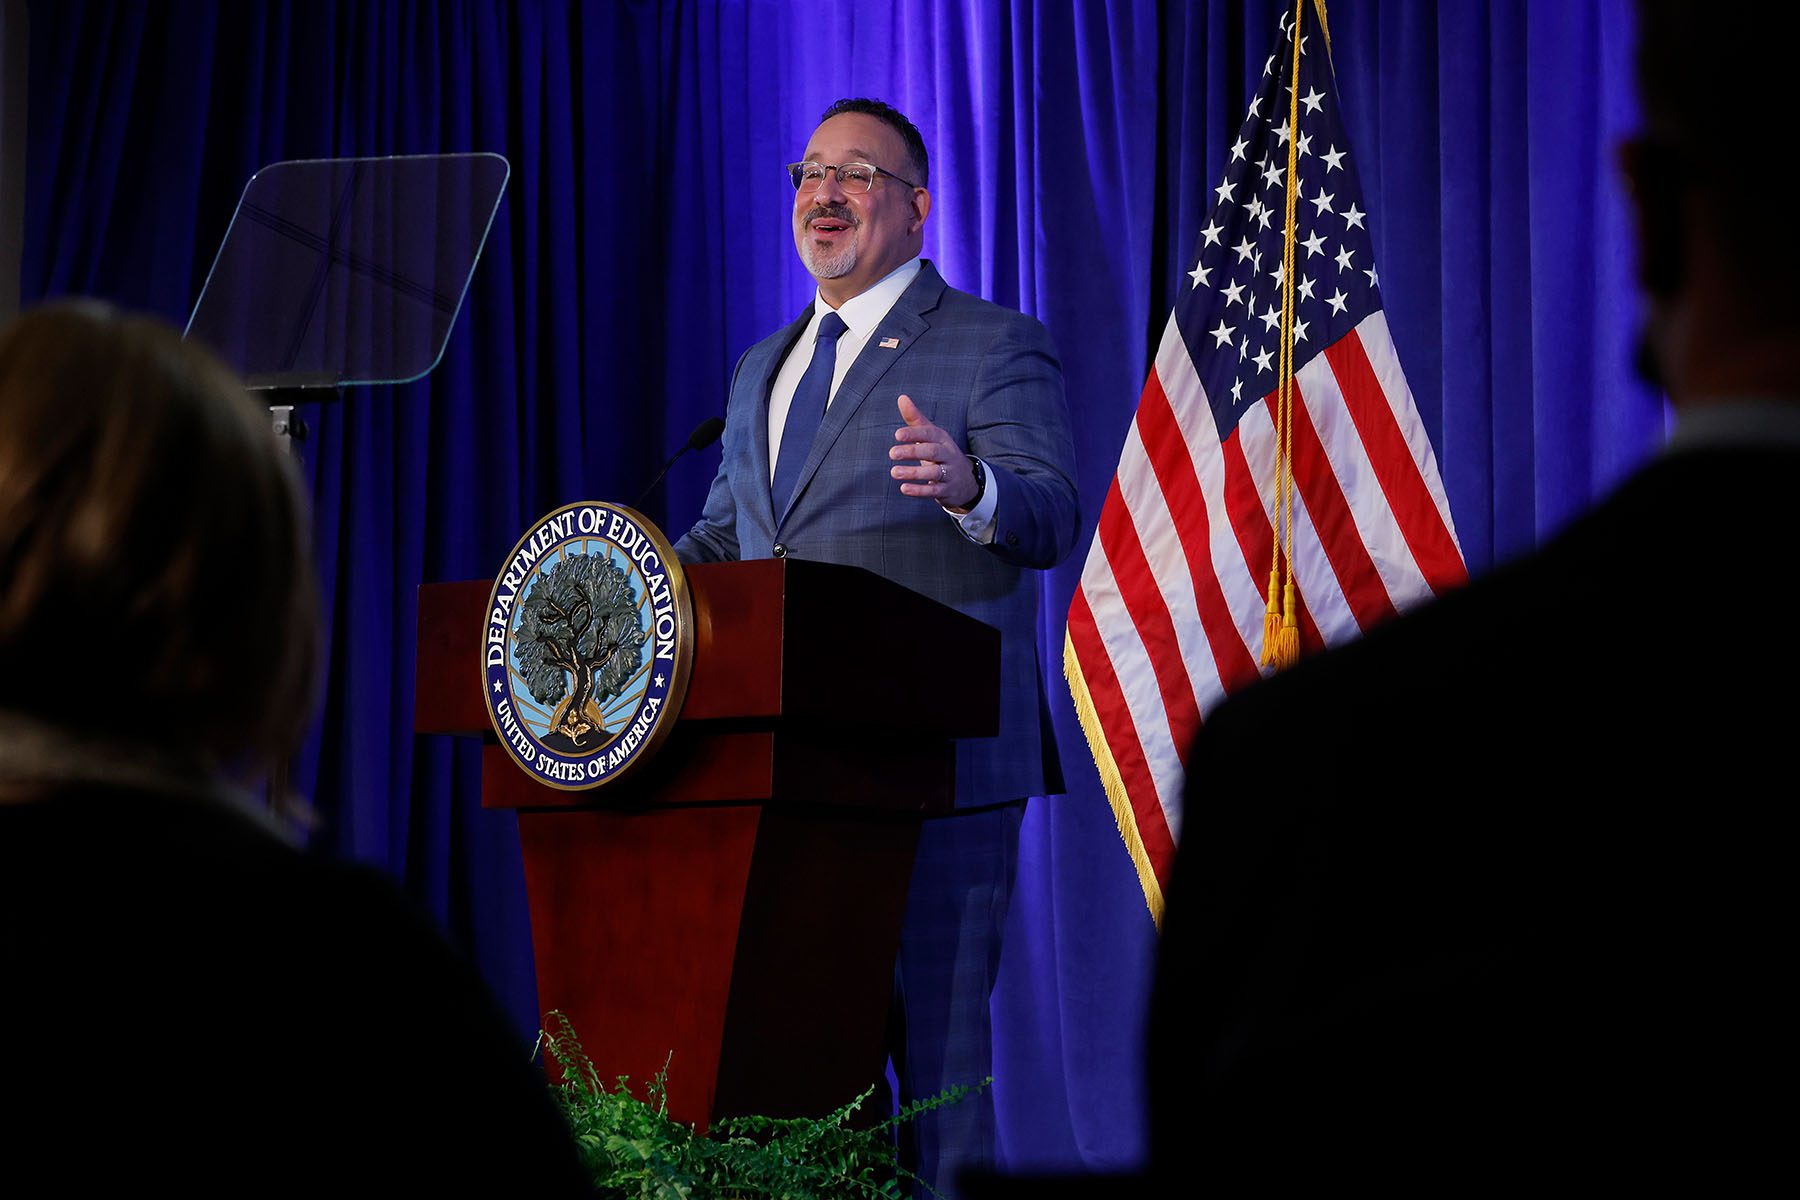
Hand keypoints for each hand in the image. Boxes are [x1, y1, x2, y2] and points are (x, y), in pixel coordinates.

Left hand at [890, 394, 977, 509]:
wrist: (966, 481)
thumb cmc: (941, 453)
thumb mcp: (931, 436)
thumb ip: (915, 419)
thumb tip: (901, 397)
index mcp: (942, 439)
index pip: (929, 433)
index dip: (914, 433)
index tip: (897, 435)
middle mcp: (948, 454)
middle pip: (932, 451)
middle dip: (912, 452)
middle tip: (892, 453)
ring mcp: (949, 473)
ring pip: (933, 472)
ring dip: (913, 473)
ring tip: (894, 472)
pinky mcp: (947, 490)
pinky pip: (934, 491)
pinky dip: (919, 490)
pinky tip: (904, 489)